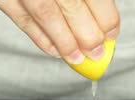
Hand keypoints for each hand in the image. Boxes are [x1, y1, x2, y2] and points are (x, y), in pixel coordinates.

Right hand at [0, 0, 119, 63]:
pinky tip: (55, 50)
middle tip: (97, 52)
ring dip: (65, 42)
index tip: (111, 33)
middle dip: (88, 35)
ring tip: (77, 58)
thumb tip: (102, 19)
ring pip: (46, 15)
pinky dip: (41, 39)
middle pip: (71, 5)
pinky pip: (23, 20)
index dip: (105, 16)